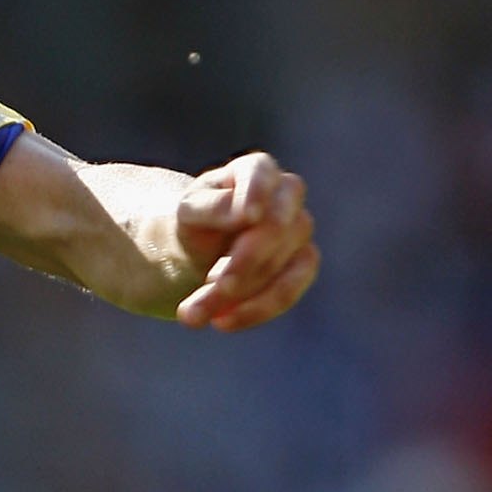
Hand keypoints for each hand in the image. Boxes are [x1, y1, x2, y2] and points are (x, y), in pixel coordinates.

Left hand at [174, 153, 319, 332]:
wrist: (198, 251)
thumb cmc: (195, 222)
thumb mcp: (189, 212)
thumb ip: (212, 207)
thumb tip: (243, 215)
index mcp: (256, 170)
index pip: (262, 175)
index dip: (257, 194)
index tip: (247, 217)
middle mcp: (286, 195)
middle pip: (276, 228)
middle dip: (242, 262)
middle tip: (210, 286)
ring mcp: (299, 230)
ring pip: (280, 265)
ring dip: (238, 295)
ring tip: (192, 313)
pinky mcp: (303, 264)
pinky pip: (289, 290)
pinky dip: (256, 309)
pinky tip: (223, 321)